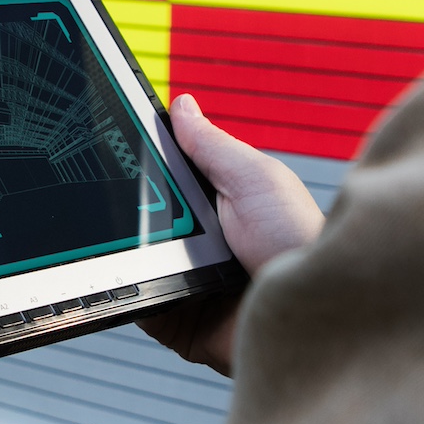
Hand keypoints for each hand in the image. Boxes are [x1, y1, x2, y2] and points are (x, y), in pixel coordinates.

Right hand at [141, 95, 326, 375]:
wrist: (310, 310)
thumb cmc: (300, 242)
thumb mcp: (255, 179)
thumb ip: (213, 145)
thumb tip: (181, 106)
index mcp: (216, 200)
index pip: (164, 175)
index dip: (140, 165)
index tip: (113, 150)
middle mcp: (198, 238)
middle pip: (140, 216)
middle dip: (128, 210)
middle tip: (126, 203)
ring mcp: (184, 278)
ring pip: (131, 259)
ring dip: (127, 252)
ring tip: (134, 244)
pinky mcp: (176, 317)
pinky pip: (137, 303)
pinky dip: (130, 293)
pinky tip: (138, 281)